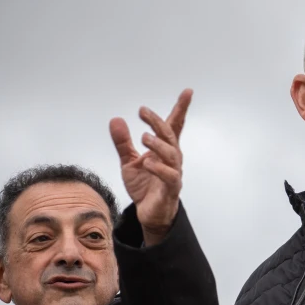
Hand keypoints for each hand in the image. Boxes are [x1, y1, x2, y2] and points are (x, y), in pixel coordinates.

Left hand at [110, 89, 192, 245]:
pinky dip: (159, 168)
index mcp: (164, 149)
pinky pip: (169, 176)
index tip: (187, 92)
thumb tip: (116, 120)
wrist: (148, 213)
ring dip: (158, 144)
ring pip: (172, 153)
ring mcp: (173, 172)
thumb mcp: (128, 161)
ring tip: (143, 138)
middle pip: (170, 135)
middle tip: (143, 112)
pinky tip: (146, 163)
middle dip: (159, 122)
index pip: (175, 125)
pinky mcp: (171, 188)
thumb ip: (123, 142)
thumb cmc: (145, 186)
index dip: (181, 108)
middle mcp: (172, 158)